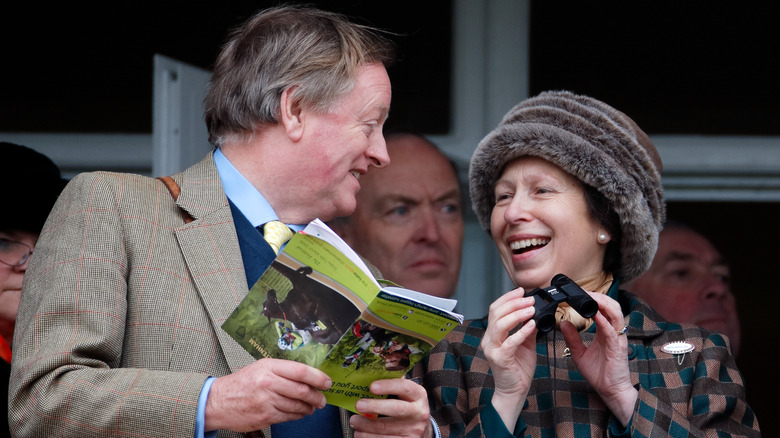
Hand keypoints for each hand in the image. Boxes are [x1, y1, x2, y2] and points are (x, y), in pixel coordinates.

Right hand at [204, 358, 331, 431]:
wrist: (218, 401)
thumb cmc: (241, 383)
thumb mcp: (261, 368)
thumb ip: (283, 371)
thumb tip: (309, 376)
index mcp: (269, 367)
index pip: (300, 371)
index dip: (318, 377)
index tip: (327, 381)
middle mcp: (268, 382)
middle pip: (302, 390)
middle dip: (317, 396)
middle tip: (322, 398)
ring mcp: (267, 401)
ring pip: (298, 405)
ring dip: (309, 407)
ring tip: (312, 406)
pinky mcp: (265, 416)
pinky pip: (289, 416)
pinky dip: (299, 415)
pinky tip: (300, 412)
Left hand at [349, 377, 431, 437]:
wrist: (421, 429)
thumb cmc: (407, 406)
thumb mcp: (406, 394)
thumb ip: (393, 384)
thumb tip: (369, 375)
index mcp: (418, 395)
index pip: (404, 387)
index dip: (388, 386)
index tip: (372, 386)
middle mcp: (419, 412)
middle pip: (396, 409)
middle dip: (375, 406)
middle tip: (359, 405)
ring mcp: (414, 430)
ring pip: (386, 429)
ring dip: (366, 425)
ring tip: (354, 421)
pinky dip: (369, 437)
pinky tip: (360, 433)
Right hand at [480, 288, 537, 430]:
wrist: (515, 391)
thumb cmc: (518, 369)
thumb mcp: (525, 344)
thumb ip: (528, 329)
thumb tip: (536, 314)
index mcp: (492, 334)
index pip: (495, 310)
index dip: (507, 298)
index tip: (521, 291)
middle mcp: (488, 340)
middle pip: (496, 313)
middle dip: (514, 303)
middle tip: (529, 299)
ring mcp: (492, 349)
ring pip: (500, 324)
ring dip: (517, 314)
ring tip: (531, 309)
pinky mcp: (500, 358)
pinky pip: (510, 341)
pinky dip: (522, 331)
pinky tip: (532, 324)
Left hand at [560, 292, 636, 425]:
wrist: (610, 391)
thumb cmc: (599, 372)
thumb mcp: (579, 353)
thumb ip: (572, 337)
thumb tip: (563, 322)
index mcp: (605, 331)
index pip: (603, 309)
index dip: (593, 299)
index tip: (579, 292)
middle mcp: (614, 332)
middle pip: (612, 307)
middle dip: (599, 296)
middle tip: (584, 291)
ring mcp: (618, 339)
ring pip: (616, 315)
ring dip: (604, 304)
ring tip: (590, 297)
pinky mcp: (618, 349)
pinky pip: (613, 332)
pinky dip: (605, 322)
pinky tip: (596, 316)